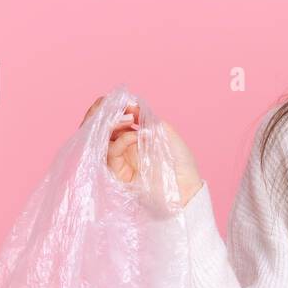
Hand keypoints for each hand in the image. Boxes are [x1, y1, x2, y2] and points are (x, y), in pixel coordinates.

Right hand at [80, 95, 203, 204]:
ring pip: (101, 140)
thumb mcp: (165, 132)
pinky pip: (112, 153)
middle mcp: (123, 147)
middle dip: (102, 113)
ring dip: (111, 124)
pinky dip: (121, 140)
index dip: (111, 108)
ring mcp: (120, 160)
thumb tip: (130, 104)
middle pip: (101, 128)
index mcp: (134, 136)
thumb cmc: (180, 162)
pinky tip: (134, 134)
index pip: (113, 119)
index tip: (117, 98)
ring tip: (126, 117)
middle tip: (109, 104)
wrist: (186, 189)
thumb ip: (147, 118)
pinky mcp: (119, 173)